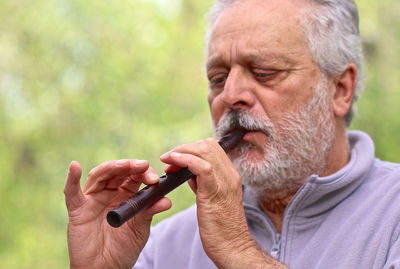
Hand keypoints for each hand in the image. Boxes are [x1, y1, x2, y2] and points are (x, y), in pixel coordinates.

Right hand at [64, 159, 171, 268]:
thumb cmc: (123, 248)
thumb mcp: (140, 228)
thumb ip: (149, 212)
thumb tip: (166, 201)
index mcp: (126, 195)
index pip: (134, 176)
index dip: (144, 173)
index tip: (154, 179)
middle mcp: (109, 193)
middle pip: (118, 172)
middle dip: (130, 167)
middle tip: (142, 166)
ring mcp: (93, 199)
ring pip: (99, 176)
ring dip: (111, 167)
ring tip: (123, 165)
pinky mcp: (78, 210)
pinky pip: (71, 193)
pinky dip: (71, 180)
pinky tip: (74, 166)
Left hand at [160, 139, 276, 267]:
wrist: (233, 248)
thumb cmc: (220, 228)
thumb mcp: (211, 199)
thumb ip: (202, 182)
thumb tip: (187, 170)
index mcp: (229, 175)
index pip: (212, 148)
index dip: (192, 148)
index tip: (176, 158)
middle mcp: (229, 175)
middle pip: (207, 145)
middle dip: (184, 148)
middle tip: (169, 159)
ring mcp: (224, 182)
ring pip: (205, 150)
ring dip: (181, 151)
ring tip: (168, 160)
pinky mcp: (215, 192)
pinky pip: (202, 167)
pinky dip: (185, 159)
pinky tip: (173, 162)